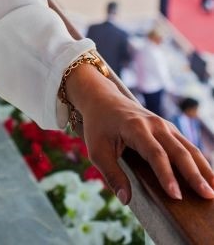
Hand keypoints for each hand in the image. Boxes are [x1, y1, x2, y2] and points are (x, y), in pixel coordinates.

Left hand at [78, 80, 213, 204]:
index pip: (155, 154)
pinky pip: (186, 145)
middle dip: (194, 174)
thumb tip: (125, 199)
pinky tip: (208, 176)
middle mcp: (154, 124)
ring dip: (203, 168)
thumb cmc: (98, 126)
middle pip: (178, 150)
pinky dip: (199, 161)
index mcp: (136, 128)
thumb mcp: (96, 150)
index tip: (176, 197)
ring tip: (213, 189)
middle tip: (207, 196)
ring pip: (188, 147)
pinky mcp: (168, 129)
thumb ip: (111, 174)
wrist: (102, 99)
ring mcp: (163, 125)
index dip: (167, 176)